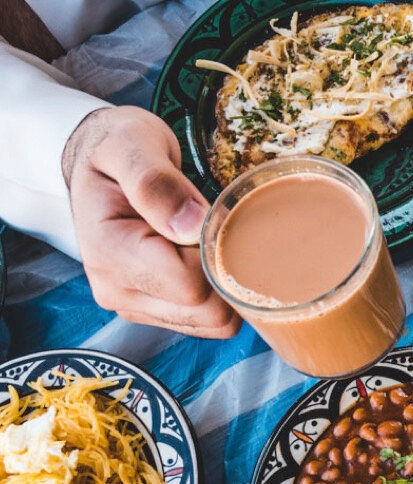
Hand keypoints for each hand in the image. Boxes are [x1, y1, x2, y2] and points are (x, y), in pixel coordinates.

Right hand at [62, 106, 239, 337]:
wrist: (102, 163)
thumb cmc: (118, 149)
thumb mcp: (132, 144)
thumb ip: (156, 183)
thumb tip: (191, 225)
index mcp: (109, 253)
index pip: (189, 285)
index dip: (213, 255)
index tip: (208, 218)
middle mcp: (118, 290)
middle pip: (206, 312)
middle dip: (225, 273)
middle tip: (212, 229)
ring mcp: (136, 306)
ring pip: (213, 323)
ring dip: (225, 286)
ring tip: (206, 242)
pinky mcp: (154, 312)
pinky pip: (209, 323)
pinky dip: (221, 296)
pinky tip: (207, 259)